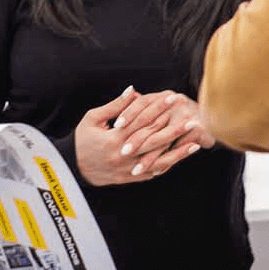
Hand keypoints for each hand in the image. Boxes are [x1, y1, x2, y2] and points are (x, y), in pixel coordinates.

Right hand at [75, 87, 211, 185]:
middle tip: (192, 118)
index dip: (159, 108)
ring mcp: (128, 169)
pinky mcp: (130, 178)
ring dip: (178, 152)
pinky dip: (167, 165)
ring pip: (158, 161)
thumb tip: (133, 90)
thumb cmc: (81, 140)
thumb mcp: (92, 119)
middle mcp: (124, 154)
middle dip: (175, 129)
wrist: (72, 169)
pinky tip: (181, 159)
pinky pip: (152, 172)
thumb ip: (114, 106)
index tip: (172, 98)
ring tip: (196, 142)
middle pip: (154, 140)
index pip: (142, 120)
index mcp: (115, 138)